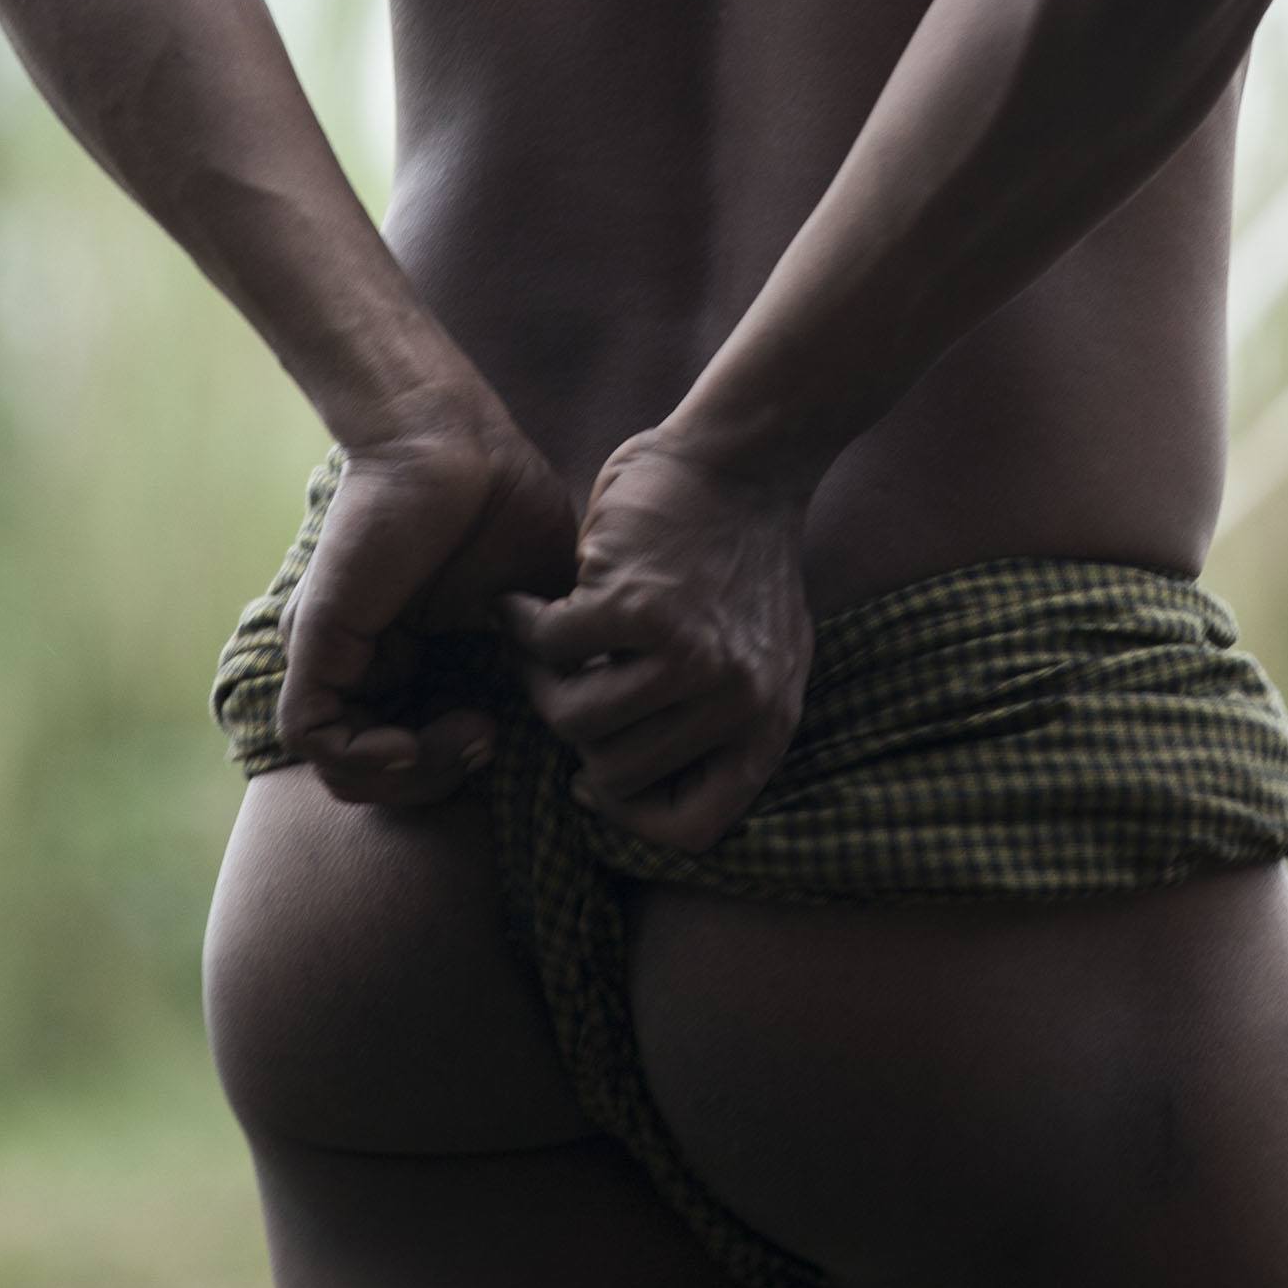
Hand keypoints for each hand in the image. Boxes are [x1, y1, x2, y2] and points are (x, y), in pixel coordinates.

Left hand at [276, 406, 576, 808]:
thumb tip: (574, 715)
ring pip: (344, 768)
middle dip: (437, 779)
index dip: (457, 764)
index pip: (419, 749)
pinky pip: (314, 735)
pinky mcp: (318, 642)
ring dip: (410, 776)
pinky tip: (414, 741)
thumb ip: (545, 656)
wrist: (462, 446)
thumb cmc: (505, 505)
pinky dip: (364, 760)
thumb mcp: (538, 599)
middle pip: (380, 772)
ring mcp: (342, 654)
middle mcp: (373, 661)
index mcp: (419, 654)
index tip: (505, 734)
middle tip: (488, 741)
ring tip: (469, 733)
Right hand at [504, 430, 814, 854]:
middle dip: (575, 733)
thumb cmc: (740, 551)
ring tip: (535, 645)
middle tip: (557, 685)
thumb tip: (611, 787)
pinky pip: (549, 648)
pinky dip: (521, 626)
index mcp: (768, 720)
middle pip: (616, 774)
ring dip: (538, 683)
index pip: (695, 829)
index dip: (629, 817)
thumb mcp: (761, 650)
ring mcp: (688, 657)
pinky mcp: (636, 607)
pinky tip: (520, 605)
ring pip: (574, 720)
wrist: (746, 458)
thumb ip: (715, 719)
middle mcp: (735, 699)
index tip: (592, 779)